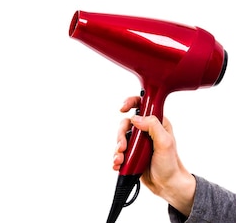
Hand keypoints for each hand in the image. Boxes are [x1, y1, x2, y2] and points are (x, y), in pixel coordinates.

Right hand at [113, 96, 195, 216]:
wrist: (167, 185)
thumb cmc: (170, 165)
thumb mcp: (165, 143)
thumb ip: (153, 126)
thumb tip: (136, 118)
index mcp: (156, 123)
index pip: (142, 105)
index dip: (131, 102)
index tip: (123, 108)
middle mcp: (146, 130)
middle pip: (125, 123)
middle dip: (121, 135)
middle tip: (123, 147)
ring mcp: (137, 142)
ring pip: (120, 138)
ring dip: (117, 149)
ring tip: (120, 159)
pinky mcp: (131, 153)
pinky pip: (118, 151)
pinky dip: (116, 157)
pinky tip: (119, 164)